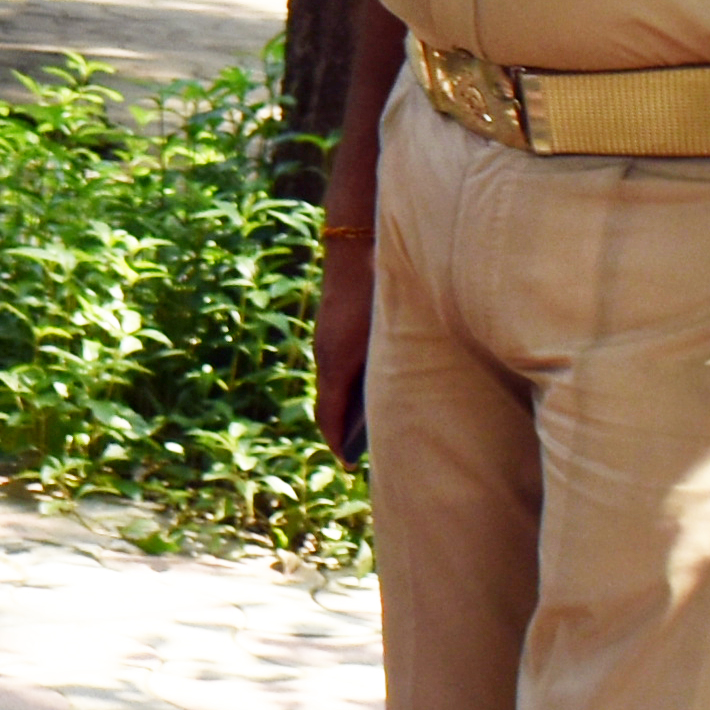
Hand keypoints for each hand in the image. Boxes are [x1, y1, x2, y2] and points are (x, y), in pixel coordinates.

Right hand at [311, 232, 374, 466]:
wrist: (358, 242)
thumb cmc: (376, 290)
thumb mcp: (383, 337)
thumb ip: (383, 376)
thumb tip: (382, 417)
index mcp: (335, 364)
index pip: (328, 418)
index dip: (338, 445)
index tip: (350, 467)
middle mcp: (326, 356)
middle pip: (329, 405)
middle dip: (343, 431)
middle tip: (367, 455)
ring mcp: (328, 340)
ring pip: (335, 385)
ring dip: (347, 407)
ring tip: (375, 425)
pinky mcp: (335, 327)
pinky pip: (339, 367)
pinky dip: (349, 386)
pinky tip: (377, 384)